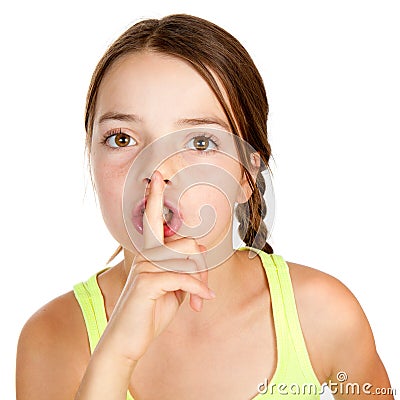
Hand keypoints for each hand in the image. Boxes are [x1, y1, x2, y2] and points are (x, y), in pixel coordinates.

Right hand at [98, 170, 215, 362]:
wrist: (128, 340)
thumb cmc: (151, 311)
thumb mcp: (172, 287)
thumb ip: (182, 267)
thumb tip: (198, 252)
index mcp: (149, 252)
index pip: (154, 218)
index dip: (155, 196)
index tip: (157, 176)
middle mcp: (145, 253)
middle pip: (189, 243)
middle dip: (202, 266)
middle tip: (203, 287)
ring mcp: (144, 265)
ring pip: (189, 259)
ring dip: (200, 281)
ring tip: (199, 299)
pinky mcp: (146, 281)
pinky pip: (184, 278)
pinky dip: (198, 290)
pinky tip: (201, 303)